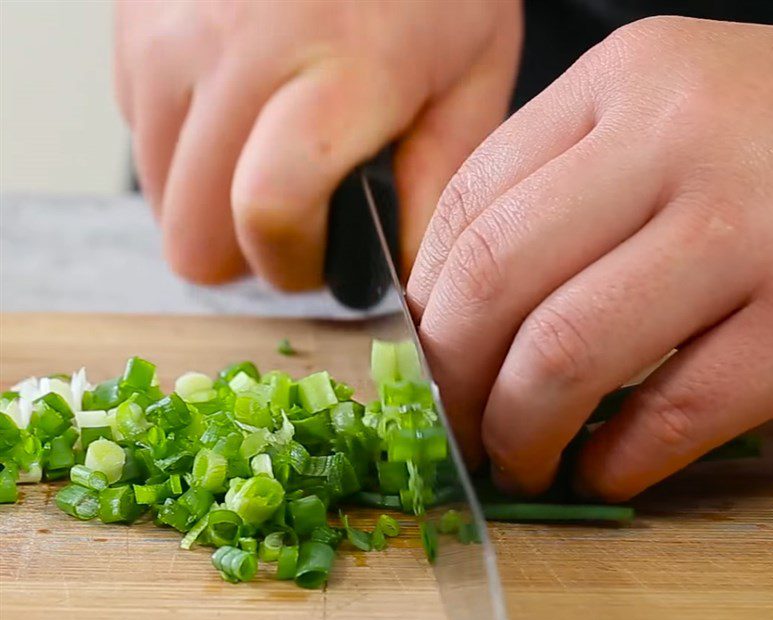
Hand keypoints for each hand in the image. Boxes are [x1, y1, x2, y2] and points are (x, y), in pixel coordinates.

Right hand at [114, 0, 520, 287]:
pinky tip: (240, 113)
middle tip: (297, 221)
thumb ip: (436, 184)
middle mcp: (236, 49)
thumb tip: (399, 273)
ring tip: (269, 160)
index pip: (269, 211)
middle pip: (194, 236)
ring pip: (161, 199)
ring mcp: (170, 33)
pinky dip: (190, 153)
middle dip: (247, 253)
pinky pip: (145, 140)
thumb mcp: (471, 76)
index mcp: (339, 70)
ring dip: (214, 207)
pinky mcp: (134, 26)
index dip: (292, 264)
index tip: (322, 260)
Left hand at [407, 17, 772, 499]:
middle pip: (497, 279)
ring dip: (521, 431)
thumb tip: (452, 308)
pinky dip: (619, 460)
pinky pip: (674, 411)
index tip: (422, 363)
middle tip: (454, 428)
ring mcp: (747, 226)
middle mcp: (676, 137)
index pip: (469, 204)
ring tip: (519, 462)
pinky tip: (603, 471)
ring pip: (569, 352)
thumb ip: (564, 186)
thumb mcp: (665, 117)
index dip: (426, 305)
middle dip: (454, 379)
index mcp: (624, 79)